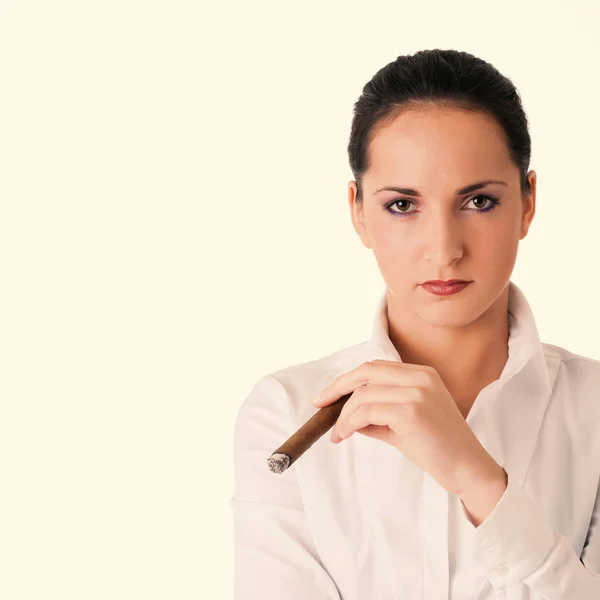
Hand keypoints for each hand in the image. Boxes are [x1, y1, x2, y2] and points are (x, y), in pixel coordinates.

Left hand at [314, 359, 501, 496]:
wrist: (468, 469)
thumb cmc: (438, 448)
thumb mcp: (404, 423)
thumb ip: (377, 414)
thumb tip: (345, 415)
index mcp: (421, 374)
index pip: (374, 368)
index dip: (347, 380)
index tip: (328, 395)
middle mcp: (420, 377)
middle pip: (365, 372)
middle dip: (337, 388)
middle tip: (320, 406)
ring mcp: (417, 393)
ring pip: (363, 394)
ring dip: (343, 415)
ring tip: (338, 433)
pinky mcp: (412, 412)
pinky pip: (367, 412)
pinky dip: (349, 423)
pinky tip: (345, 435)